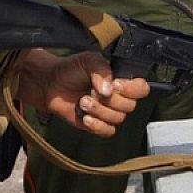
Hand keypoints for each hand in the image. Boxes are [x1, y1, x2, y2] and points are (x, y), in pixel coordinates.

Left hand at [19, 50, 149, 136]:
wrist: (51, 84)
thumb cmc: (71, 69)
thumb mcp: (87, 60)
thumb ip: (101, 69)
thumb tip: (109, 89)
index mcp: (121, 80)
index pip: (142, 88)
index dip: (132, 89)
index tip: (115, 84)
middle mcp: (119, 97)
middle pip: (130, 106)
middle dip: (110, 100)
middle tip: (92, 90)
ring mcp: (109, 112)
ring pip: (118, 119)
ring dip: (99, 110)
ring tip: (82, 101)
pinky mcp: (98, 125)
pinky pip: (108, 131)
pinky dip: (97, 125)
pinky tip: (84, 117)